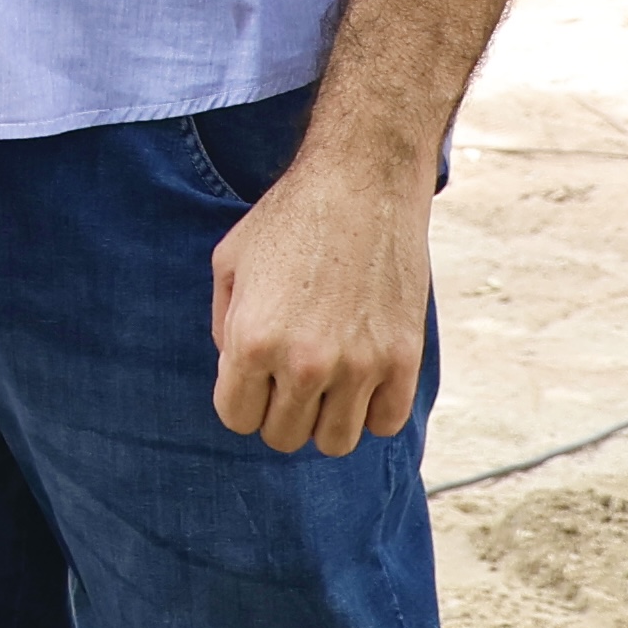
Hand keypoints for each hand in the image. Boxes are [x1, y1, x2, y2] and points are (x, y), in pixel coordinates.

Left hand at [211, 152, 432, 453]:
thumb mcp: (229, 264)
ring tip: (324, 380)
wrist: (360, 185)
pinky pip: (384, 424)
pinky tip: (362, 377)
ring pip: (335, 442)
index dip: (241, 399)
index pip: (237, 418)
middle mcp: (303, 363)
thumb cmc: (287, 220)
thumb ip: (224, 326)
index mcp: (251, 341)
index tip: (253, 376)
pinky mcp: (404, 362)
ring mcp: (359, 367)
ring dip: (325, 418)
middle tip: (287, 374)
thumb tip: (236, 373)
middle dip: (278, 410)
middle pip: (284, 436)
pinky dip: (371, 410)